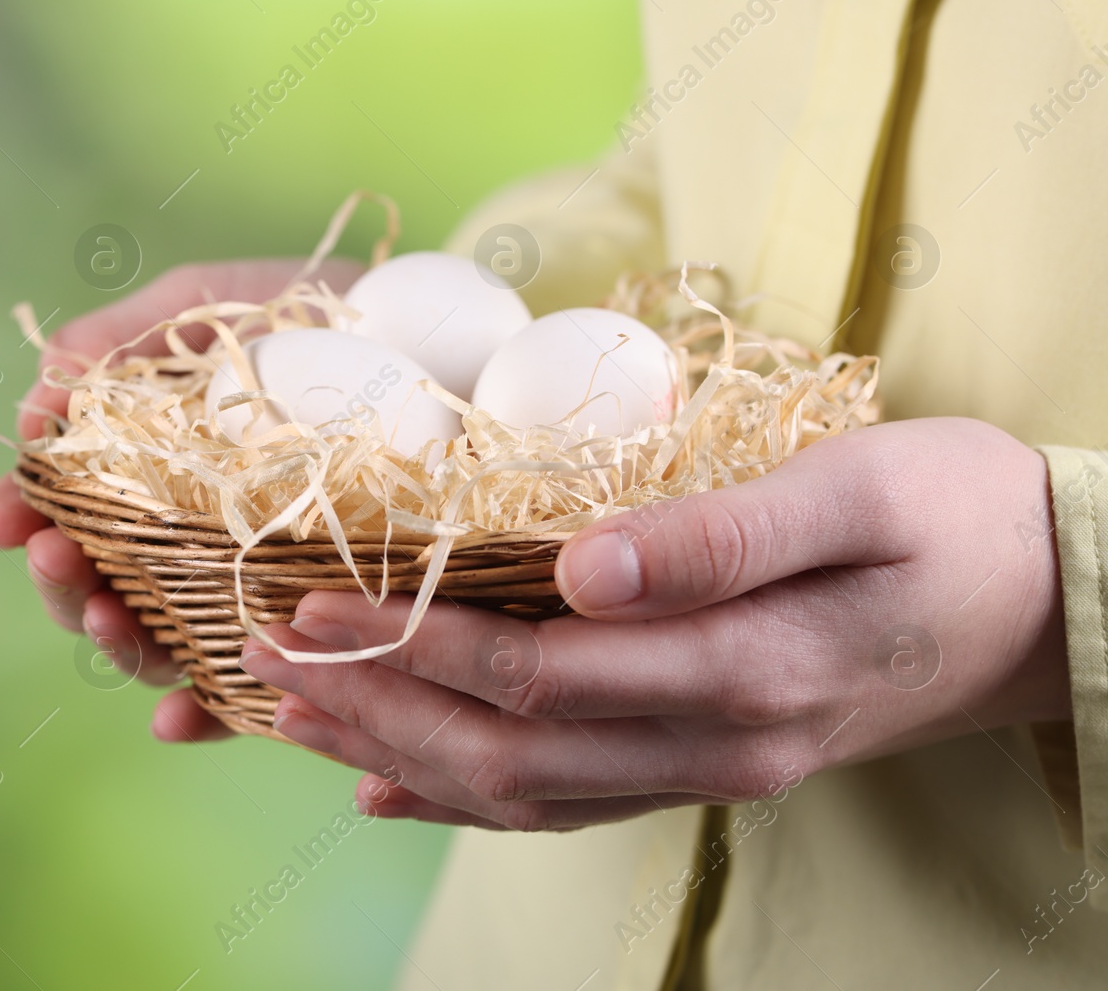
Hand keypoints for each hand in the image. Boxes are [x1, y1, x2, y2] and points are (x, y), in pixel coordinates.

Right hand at [0, 257, 364, 741]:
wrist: (450, 336)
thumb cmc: (321, 312)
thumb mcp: (214, 306)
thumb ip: (126, 339)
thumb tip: (40, 391)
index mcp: (158, 470)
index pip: (74, 512)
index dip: (27, 518)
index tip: (2, 519)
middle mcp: (195, 539)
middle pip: (106, 586)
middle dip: (65, 582)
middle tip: (53, 558)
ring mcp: (253, 586)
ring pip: (166, 641)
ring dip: (122, 640)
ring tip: (109, 616)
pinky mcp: (317, 628)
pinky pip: (257, 686)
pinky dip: (208, 712)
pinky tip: (176, 719)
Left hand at [238, 417, 1070, 829]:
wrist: (1045, 604)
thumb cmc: (959, 518)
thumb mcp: (860, 491)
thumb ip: (720, 535)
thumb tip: (580, 566)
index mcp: (747, 673)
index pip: (540, 676)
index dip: (414, 646)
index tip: (314, 601)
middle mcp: (716, 746)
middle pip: (506, 749)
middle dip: (374, 704)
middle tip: (264, 655)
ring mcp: (709, 771)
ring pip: (520, 791)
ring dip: (397, 755)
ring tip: (293, 714)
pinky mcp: (703, 763)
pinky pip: (564, 801)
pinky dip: (465, 797)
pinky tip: (387, 787)